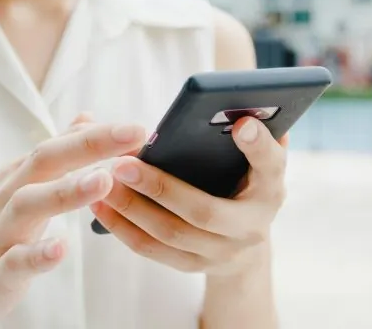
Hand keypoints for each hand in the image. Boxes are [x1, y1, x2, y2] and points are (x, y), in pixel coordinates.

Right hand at [0, 117, 145, 328]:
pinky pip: (16, 261)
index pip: (59, 144)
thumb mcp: (24, 186)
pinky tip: (61, 247)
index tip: (138, 128)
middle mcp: (9, 195)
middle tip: (131, 135)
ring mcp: (1, 232)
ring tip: (104, 181)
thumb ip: (57, 154)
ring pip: (29, 204)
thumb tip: (87, 118)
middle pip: (45, 160)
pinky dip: (38, 254)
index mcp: (20, 175)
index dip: (99, 135)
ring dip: (66, 191)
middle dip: (89, 145)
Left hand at [90, 117, 286, 276]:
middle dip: (160, 187)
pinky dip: (123, 228)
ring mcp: (221, 252)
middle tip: (123, 163)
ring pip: (171, 233)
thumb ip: (249, 134)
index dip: (259, 146)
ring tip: (104, 181)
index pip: (271, 165)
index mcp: (270, 188)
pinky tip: (100, 205)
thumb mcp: (253, 158)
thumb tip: (240, 107)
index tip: (241, 124)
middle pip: (204, 211)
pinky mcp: (193, 265)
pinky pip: (153, 250)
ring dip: (132, 208)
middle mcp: (251, 227)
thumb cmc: (242, 181)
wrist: (244, 240)